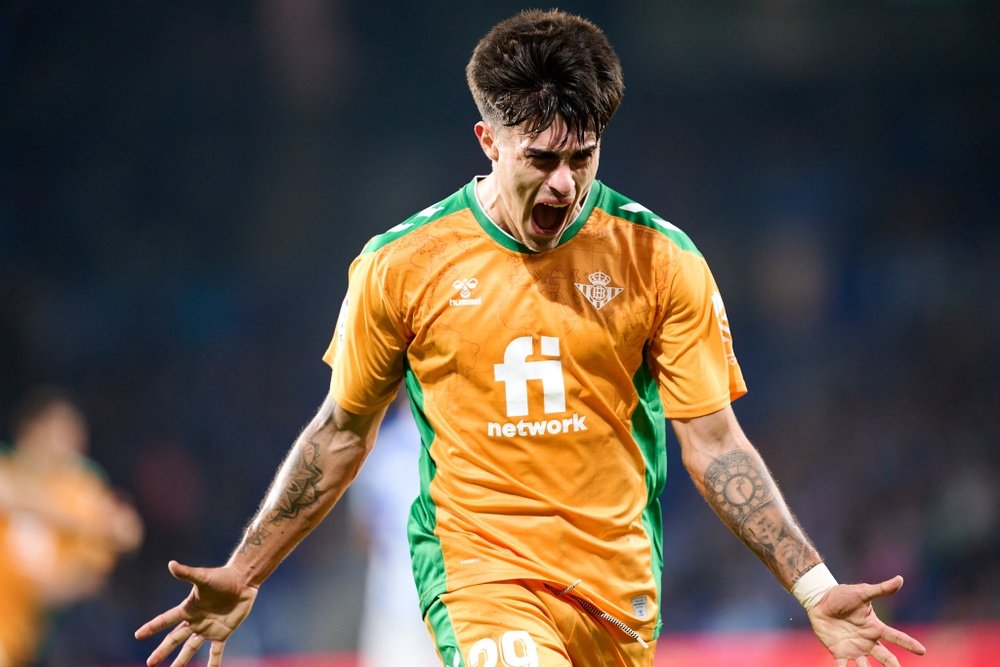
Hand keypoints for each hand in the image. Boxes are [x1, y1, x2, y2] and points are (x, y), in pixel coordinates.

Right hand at [135, 560, 257, 665]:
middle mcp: (195, 621)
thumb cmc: (221, 577)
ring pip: (190, 648)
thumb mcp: (202, 577)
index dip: (152, 627)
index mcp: (188, 609)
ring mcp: (208, 628)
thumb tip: (171, 564)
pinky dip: (213, 662)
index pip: (165, 620)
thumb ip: (187, 573)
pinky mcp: (222, 633)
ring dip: (181, 661)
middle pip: (174, 639)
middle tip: (150, 664)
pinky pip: (215, 651)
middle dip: (162, 651)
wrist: (242, 581)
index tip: (138, 635)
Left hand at [808, 576, 925, 665]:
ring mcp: (854, 649)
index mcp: (875, 628)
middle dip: (893, 666)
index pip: (896, 637)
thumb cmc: (842, 595)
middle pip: (885, 657)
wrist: (819, 601)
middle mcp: (868, 641)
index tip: (922, 651)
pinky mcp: (838, 653)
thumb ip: (880, 589)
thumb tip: (900, 579)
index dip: (908, 644)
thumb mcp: (862, 592)